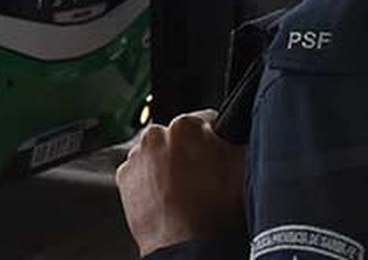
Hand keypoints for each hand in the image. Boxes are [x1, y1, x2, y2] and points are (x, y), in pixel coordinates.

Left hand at [115, 110, 245, 255]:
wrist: (185, 246)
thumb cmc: (215, 211)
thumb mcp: (243, 169)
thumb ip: (239, 142)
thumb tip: (237, 134)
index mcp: (186, 125)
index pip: (207, 122)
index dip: (217, 139)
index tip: (219, 153)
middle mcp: (156, 134)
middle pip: (180, 137)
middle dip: (191, 152)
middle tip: (204, 178)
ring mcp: (136, 156)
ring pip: (158, 154)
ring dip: (169, 166)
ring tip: (185, 192)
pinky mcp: (124, 177)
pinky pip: (142, 173)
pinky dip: (152, 181)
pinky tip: (167, 198)